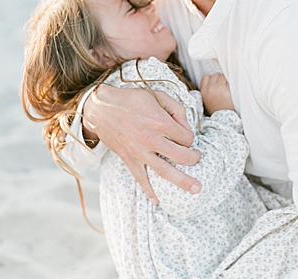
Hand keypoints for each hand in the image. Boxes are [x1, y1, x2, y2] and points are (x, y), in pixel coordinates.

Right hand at [83, 84, 202, 202]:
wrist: (100, 108)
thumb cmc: (130, 100)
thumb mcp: (157, 95)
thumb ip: (177, 109)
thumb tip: (186, 127)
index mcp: (159, 122)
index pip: (187, 137)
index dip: (190, 136)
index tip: (184, 134)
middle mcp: (151, 139)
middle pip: (182, 157)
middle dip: (194, 159)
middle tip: (197, 158)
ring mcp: (139, 151)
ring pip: (165, 171)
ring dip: (183, 181)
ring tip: (196, 189)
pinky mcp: (128, 159)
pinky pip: (140, 178)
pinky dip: (149, 191)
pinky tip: (157, 201)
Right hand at [200, 73, 234, 113]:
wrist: (223, 119)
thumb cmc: (216, 109)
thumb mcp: (205, 99)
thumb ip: (207, 89)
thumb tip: (212, 79)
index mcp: (204, 91)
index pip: (206, 77)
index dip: (211, 79)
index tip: (215, 83)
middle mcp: (211, 89)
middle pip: (216, 75)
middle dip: (220, 79)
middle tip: (223, 85)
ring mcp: (220, 89)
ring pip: (223, 76)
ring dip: (226, 80)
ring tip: (228, 87)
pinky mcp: (228, 90)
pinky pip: (230, 81)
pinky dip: (232, 83)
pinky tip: (232, 88)